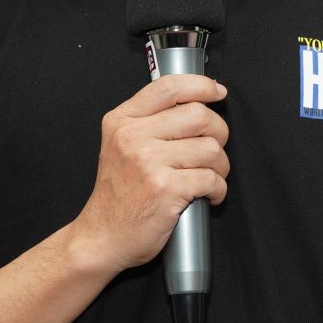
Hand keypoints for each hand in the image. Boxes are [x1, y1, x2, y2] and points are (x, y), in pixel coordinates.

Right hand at [70, 74, 228, 276]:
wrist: (101, 237)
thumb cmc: (116, 196)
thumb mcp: (119, 146)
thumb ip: (148, 122)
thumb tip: (194, 104)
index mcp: (122, 121)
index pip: (169, 87)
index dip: (201, 85)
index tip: (217, 92)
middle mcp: (133, 137)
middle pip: (199, 115)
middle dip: (219, 132)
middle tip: (214, 149)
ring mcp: (148, 162)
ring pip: (210, 148)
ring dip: (221, 166)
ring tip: (211, 177)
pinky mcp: (165, 188)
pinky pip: (211, 179)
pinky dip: (219, 189)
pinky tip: (209, 195)